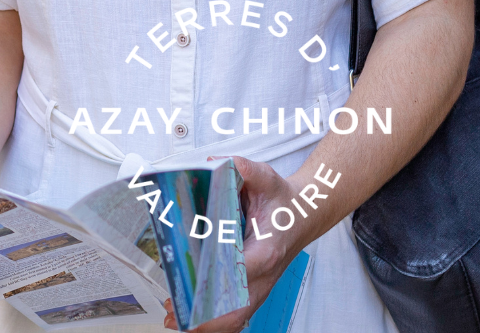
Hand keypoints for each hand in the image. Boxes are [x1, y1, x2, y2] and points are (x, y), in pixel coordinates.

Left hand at [162, 157, 308, 330]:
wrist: (304, 215)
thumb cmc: (284, 203)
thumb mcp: (266, 178)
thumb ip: (243, 168)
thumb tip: (214, 164)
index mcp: (266, 250)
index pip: (242, 271)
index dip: (217, 277)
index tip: (195, 279)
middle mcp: (263, 275)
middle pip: (235, 309)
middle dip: (205, 315)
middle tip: (176, 307)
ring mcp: (258, 288)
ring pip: (233, 320)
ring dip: (204, 324)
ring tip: (175, 317)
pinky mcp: (252, 293)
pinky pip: (232, 318)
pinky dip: (210, 324)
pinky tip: (186, 320)